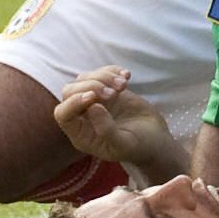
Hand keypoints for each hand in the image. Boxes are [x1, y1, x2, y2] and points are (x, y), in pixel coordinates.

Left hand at [53, 65, 175, 170]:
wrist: (155, 138)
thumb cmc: (138, 147)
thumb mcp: (124, 144)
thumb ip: (106, 130)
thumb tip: (92, 108)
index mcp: (81, 134)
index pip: (63, 114)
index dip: (73, 102)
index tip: (94, 97)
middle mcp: (83, 116)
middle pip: (70, 92)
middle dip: (91, 86)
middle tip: (114, 92)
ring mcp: (95, 100)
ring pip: (85, 78)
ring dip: (104, 76)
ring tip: (124, 84)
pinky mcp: (108, 89)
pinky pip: (102, 73)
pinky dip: (113, 70)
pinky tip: (127, 76)